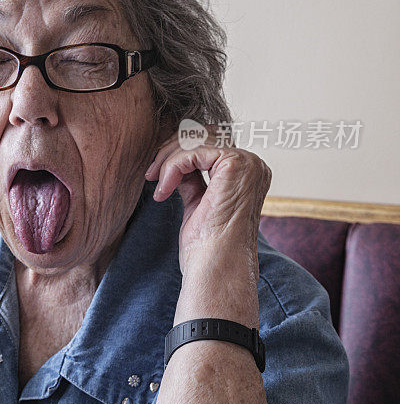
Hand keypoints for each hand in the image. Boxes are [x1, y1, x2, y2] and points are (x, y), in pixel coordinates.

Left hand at [144, 126, 271, 274]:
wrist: (215, 269)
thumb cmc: (206, 245)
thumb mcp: (197, 202)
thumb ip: (192, 178)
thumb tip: (175, 162)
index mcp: (247, 172)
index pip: (207, 143)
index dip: (176, 153)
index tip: (155, 174)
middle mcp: (253, 164)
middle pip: (201, 135)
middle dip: (169, 151)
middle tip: (150, 174)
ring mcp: (248, 163)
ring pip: (194, 140)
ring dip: (167, 159)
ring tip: (155, 182)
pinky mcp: (236, 164)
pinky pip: (192, 151)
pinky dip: (171, 167)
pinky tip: (163, 192)